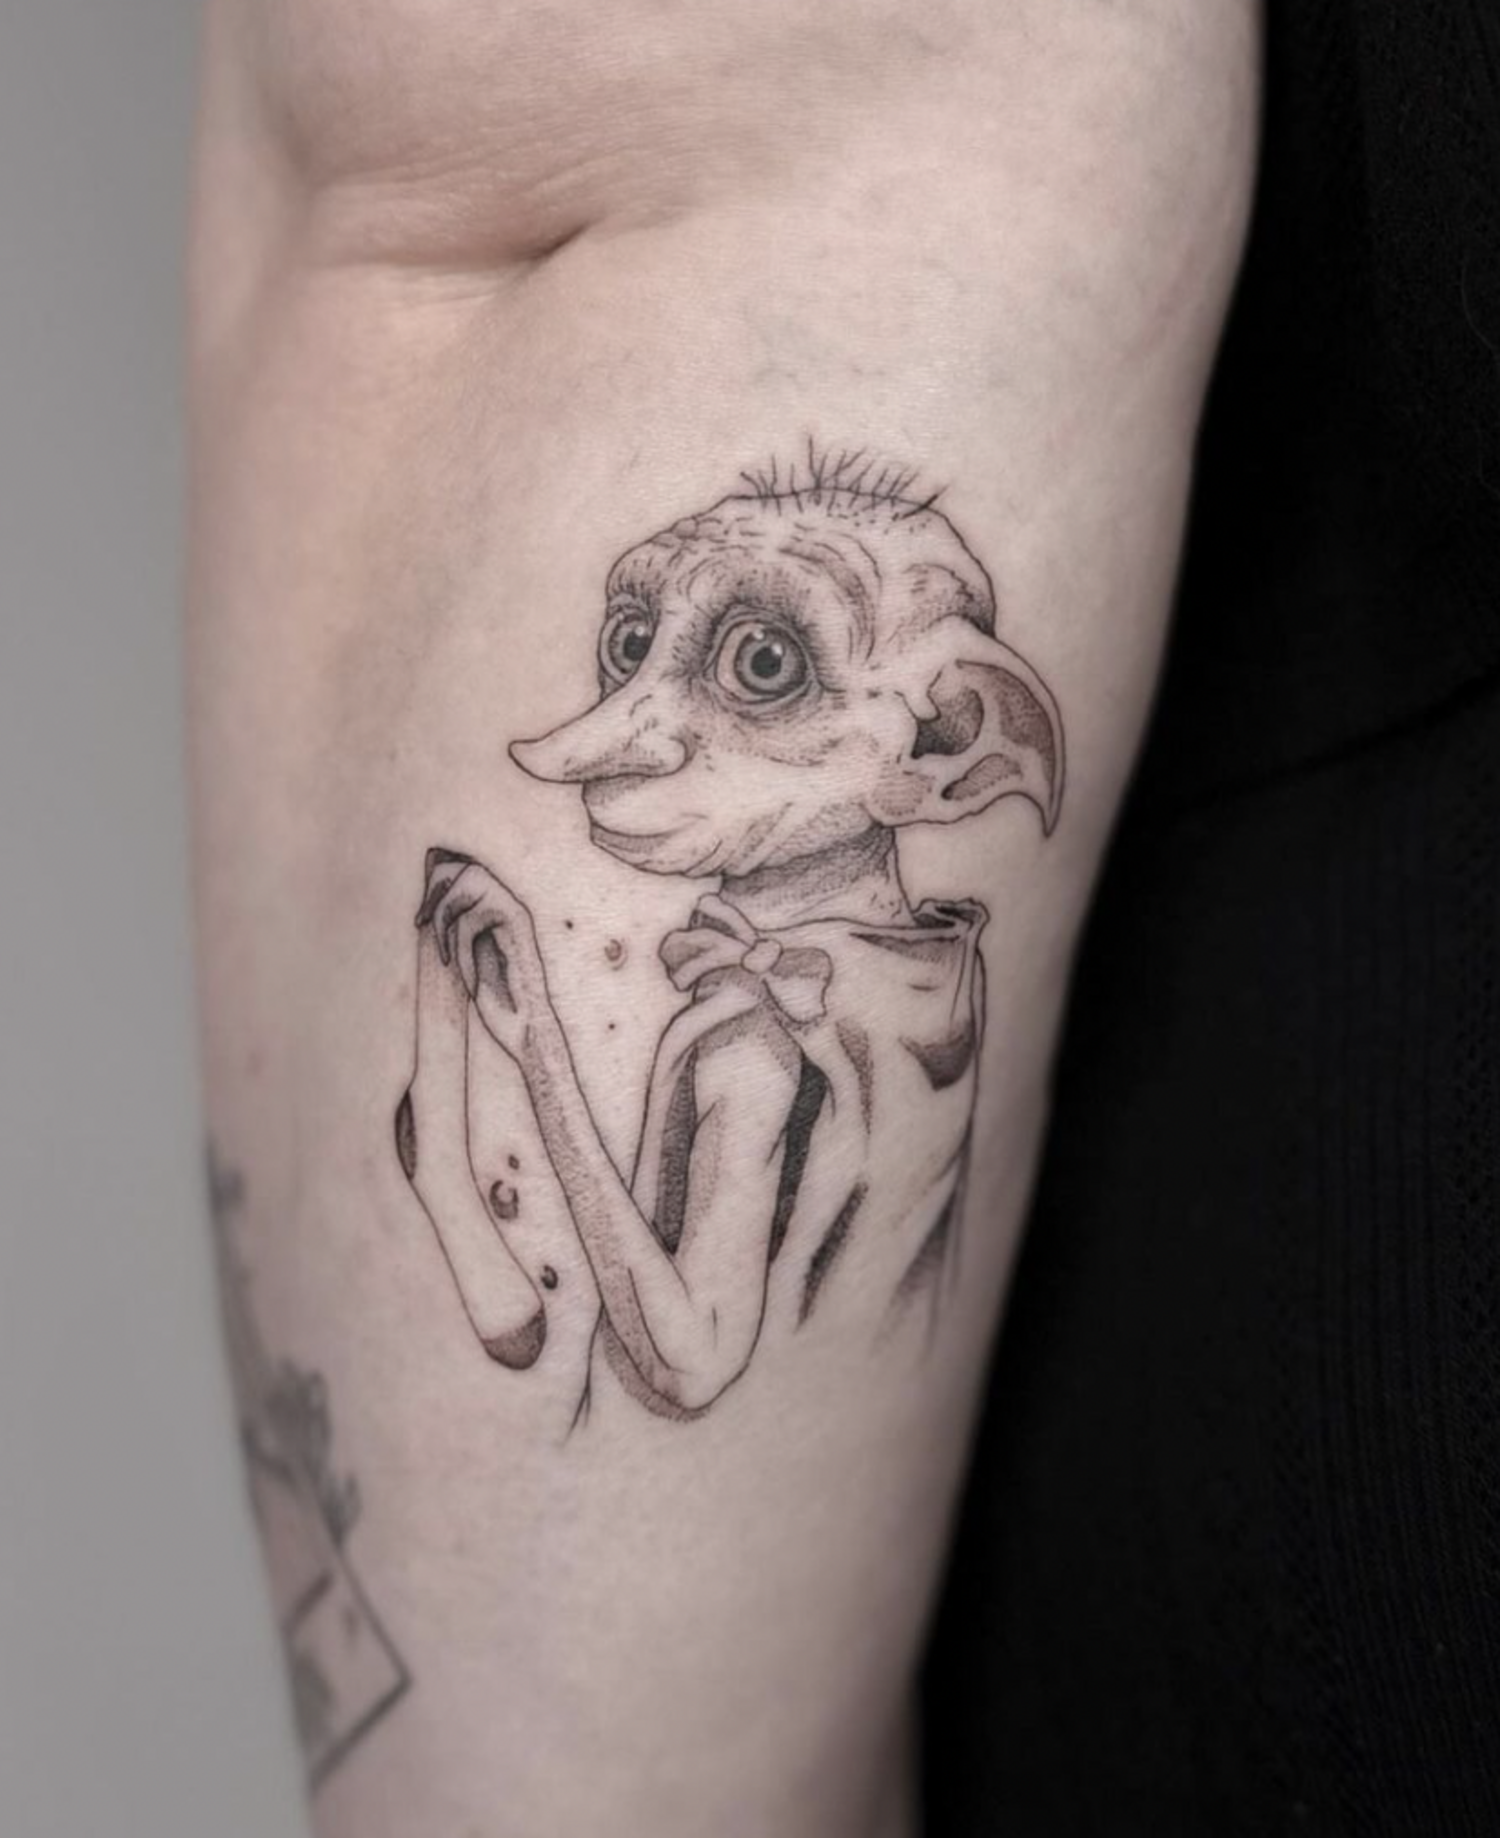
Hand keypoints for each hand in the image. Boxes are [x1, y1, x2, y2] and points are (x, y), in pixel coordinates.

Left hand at [416, 851, 554, 1062]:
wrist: (529, 1030)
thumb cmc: (500, 1000)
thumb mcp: (468, 956)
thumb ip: (456, 927)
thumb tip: (428, 902)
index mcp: (497, 908)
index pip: (462, 867)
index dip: (434, 885)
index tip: (419, 920)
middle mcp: (509, 903)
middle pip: (463, 865)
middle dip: (434, 893)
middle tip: (422, 924)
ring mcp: (516, 912)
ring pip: (469, 880)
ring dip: (445, 916)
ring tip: (446, 954)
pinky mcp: (519, 927)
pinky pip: (473, 919)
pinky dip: (460, 947)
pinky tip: (466, 974)